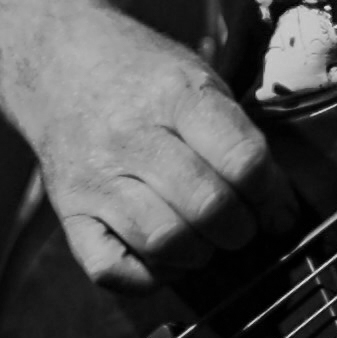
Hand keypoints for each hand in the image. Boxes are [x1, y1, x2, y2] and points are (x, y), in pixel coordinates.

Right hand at [13, 10, 290, 294]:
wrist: (58, 61)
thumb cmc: (143, 76)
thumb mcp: (199, 78)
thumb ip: (237, 135)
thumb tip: (278, 206)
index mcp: (175, 95)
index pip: (242, 159)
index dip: (272, 195)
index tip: (278, 208)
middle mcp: (130, 137)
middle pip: (207, 206)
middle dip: (241, 229)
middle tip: (241, 225)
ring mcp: (95, 178)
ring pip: (164, 242)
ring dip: (200, 253)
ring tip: (204, 239)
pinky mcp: (69, 212)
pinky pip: (112, 270)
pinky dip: (149, 277)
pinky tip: (164, 256)